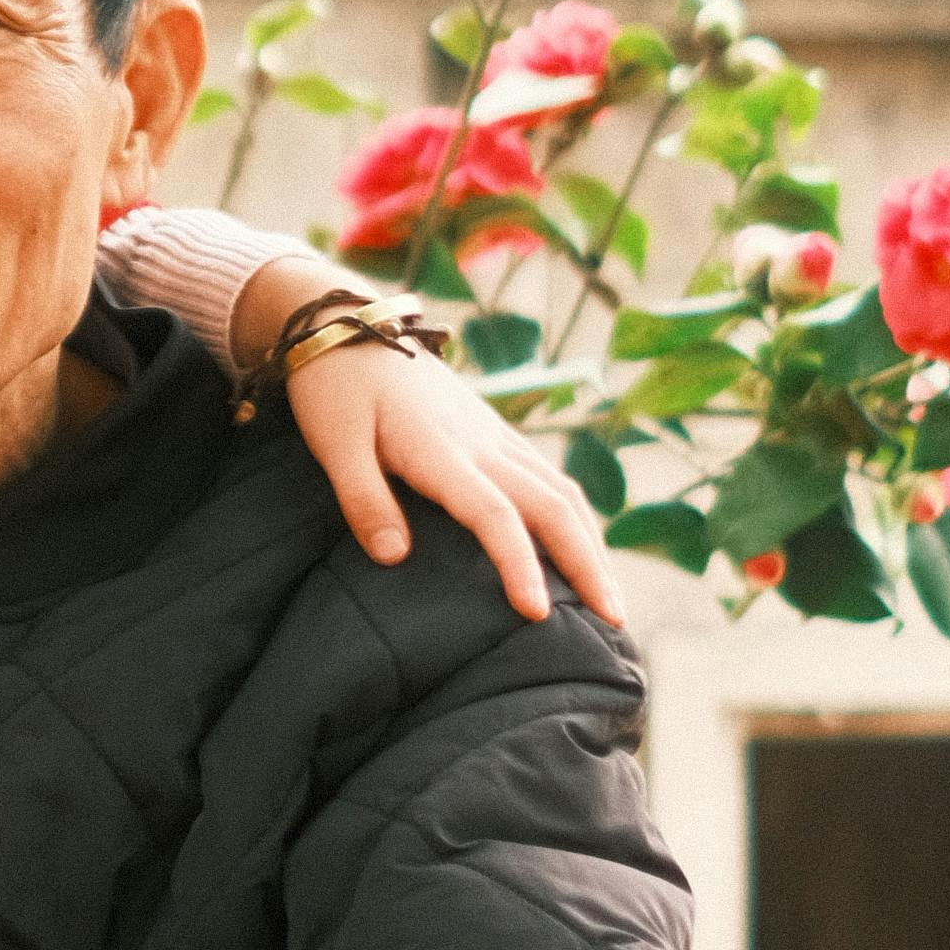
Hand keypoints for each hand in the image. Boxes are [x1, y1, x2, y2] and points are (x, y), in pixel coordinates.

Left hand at [274, 318, 619, 629]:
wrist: (349, 327)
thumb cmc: (334, 390)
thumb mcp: (334, 444)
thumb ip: (363, 500)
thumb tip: (396, 558)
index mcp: (442, 450)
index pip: (495, 514)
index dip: (519, 565)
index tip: (537, 615)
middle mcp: (482, 443)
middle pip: (553, 506)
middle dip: (588, 565)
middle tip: (615, 622)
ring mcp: (495, 436)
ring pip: (562, 491)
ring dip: (592, 544)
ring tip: (610, 599)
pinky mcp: (495, 433)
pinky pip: (550, 478)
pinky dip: (576, 518)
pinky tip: (582, 548)